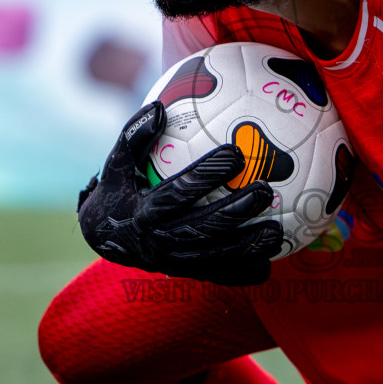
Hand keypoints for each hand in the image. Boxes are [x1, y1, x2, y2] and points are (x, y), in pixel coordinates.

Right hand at [77, 102, 282, 285]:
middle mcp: (158, 242)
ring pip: (214, 256)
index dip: (207, 175)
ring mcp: (172, 263)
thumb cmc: (117, 191)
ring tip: (277, 232)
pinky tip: (269, 264)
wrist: (105, 238)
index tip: (235, 154)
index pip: (178, 192)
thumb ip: (133, 136)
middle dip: (235, 211)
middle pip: (202, 227)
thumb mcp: (116, 164)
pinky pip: (216, 276)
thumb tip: (158, 107)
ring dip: (247, 246)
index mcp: (143, 213)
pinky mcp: (184, 274)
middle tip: (265, 191)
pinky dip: (242, 272)